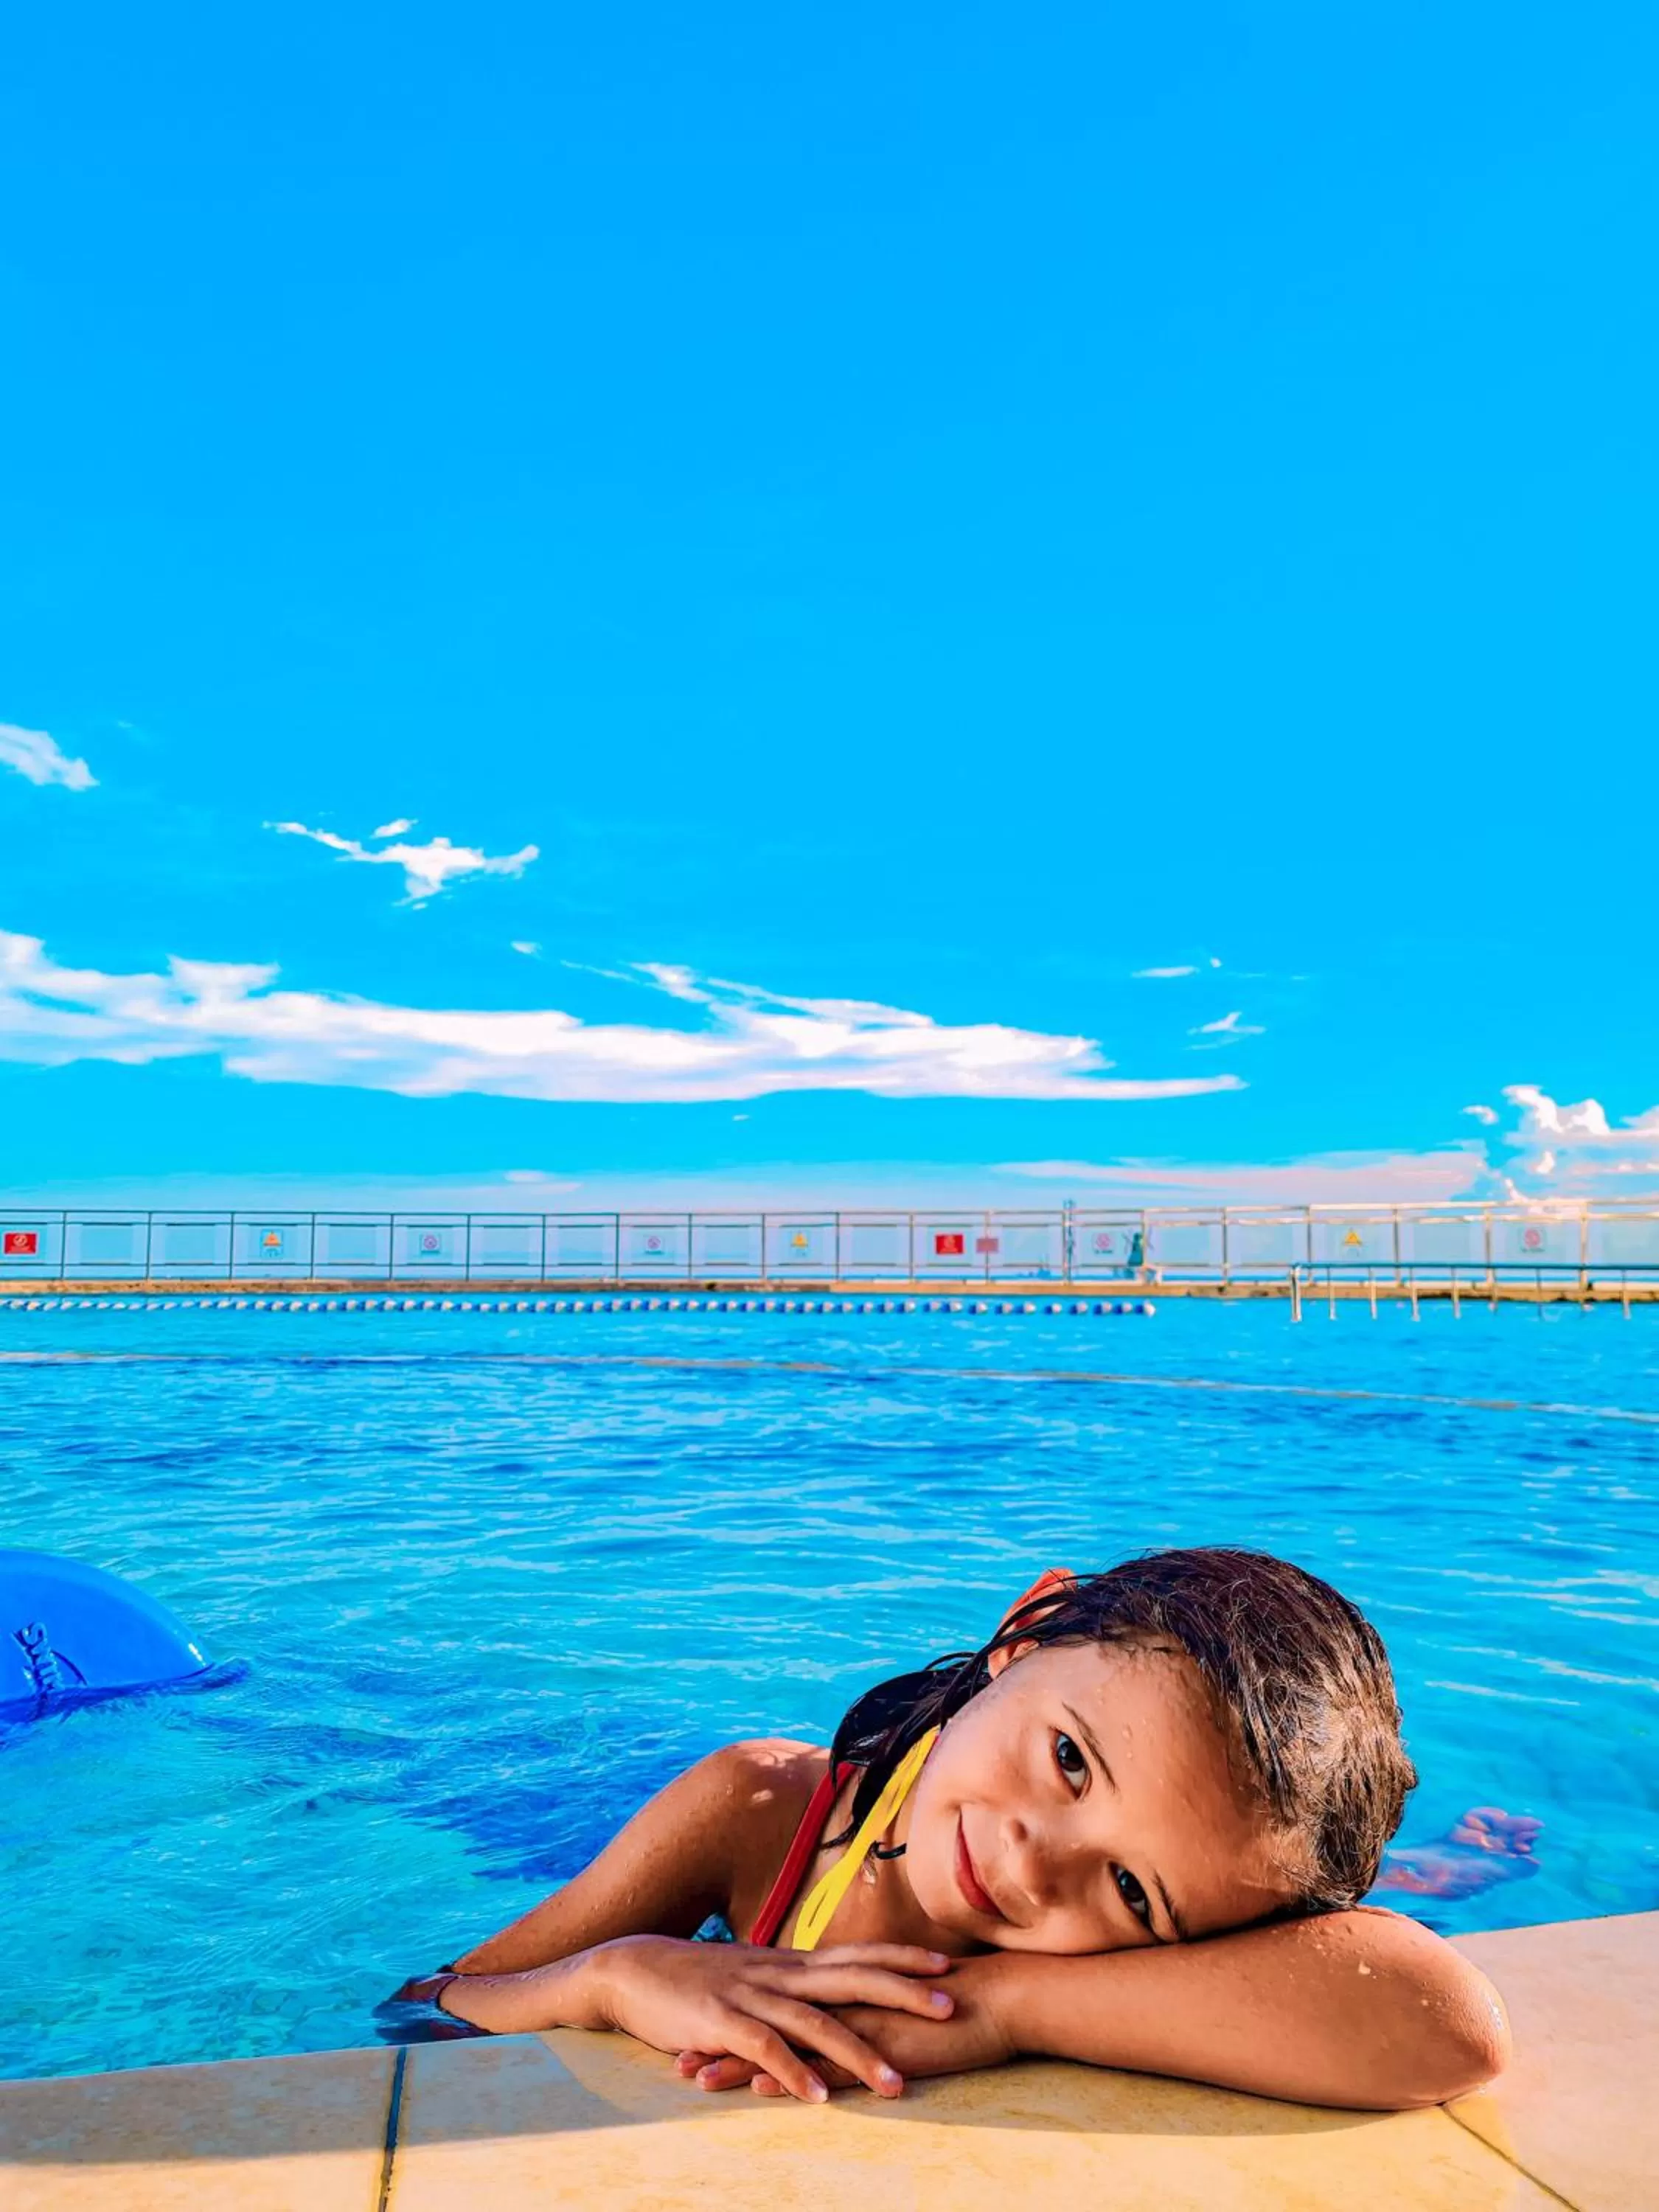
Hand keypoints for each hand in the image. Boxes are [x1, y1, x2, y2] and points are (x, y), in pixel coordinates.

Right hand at [549, 1937, 954, 2102]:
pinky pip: (765, 2050)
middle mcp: (780, 1973)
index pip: (859, 1954)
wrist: (634, 1969)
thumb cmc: (698, 1979)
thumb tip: (830, 1993)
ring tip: (896, 2086)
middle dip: (903, 1993)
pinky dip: (794, 2074)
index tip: (948, 1964)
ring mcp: (753, 1996)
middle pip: (853, 1978)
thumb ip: (792, 1985)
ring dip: (859, 2055)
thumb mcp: (754, 1976)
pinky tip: (818, 2099)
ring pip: (816, 2023)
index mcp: (791, 1963)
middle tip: (950, 2009)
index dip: (903, 1957)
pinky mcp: (722, 2023)